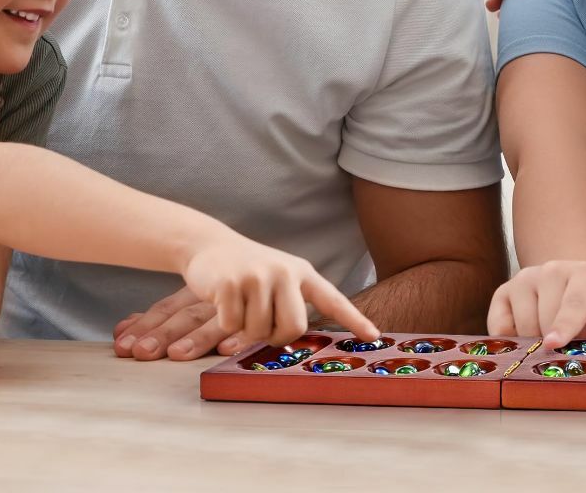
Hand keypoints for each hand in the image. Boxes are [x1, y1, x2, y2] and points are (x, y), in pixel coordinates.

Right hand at [114, 241, 379, 361]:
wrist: (210, 246)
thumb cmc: (249, 271)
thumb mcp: (278, 278)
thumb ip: (291, 303)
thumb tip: (296, 339)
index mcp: (301, 272)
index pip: (332, 299)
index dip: (354, 320)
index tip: (374, 336)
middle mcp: (285, 272)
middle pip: (293, 328)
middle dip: (276, 337)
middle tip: (263, 326)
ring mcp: (258, 276)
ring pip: (259, 331)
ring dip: (245, 330)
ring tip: (241, 305)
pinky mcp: (231, 283)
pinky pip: (232, 326)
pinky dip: (226, 323)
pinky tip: (223, 301)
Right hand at [486, 261, 585, 348]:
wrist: (577, 286)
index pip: (576, 302)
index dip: (565, 324)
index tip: (553, 344)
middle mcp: (553, 270)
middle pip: (547, 319)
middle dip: (555, 346)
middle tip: (566, 358)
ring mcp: (525, 278)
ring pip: (523, 324)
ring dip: (535, 346)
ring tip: (552, 346)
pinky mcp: (503, 292)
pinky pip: (499, 327)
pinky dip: (509, 343)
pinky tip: (527, 344)